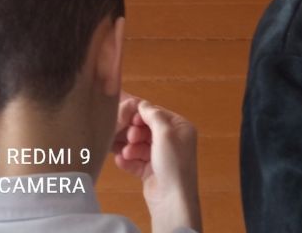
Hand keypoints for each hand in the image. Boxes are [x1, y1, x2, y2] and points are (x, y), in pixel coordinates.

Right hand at [113, 93, 200, 232]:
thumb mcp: (165, 132)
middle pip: (148, 130)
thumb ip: (153, 115)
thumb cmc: (172, 160)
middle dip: (136, 133)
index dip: (143, 115)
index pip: (158, 114)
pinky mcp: (151, 171)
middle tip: (130, 137)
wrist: (172, 199)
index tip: (131, 118)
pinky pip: (137, 161)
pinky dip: (129, 160)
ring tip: (126, 153)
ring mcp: (161, 157)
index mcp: (180, 128)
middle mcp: (172, 141)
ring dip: (131, 148)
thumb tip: (142, 103)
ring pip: (141, 145)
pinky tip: (120, 161)